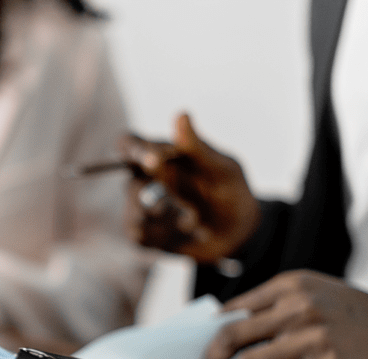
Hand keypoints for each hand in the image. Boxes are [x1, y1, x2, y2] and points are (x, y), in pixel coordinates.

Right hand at [122, 113, 260, 263]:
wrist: (238, 235)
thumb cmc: (231, 193)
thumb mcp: (222, 170)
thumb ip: (197, 148)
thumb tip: (181, 114)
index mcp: (160, 156)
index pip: (129, 144)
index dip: (132, 149)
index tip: (152, 161)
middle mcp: (146, 180)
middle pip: (130, 184)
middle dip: (157, 198)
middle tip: (185, 209)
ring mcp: (142, 208)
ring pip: (134, 213)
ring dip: (168, 220)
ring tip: (194, 222)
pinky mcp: (145, 234)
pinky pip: (140, 236)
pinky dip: (165, 236)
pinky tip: (187, 234)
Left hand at [203, 270, 367, 358]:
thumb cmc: (359, 317)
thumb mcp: (318, 293)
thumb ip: (279, 305)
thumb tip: (232, 326)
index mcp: (291, 285)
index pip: (236, 309)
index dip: (214, 330)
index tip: (205, 345)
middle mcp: (297, 307)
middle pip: (233, 334)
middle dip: (212, 356)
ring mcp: (311, 337)